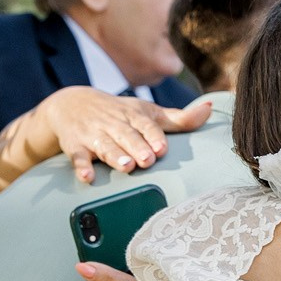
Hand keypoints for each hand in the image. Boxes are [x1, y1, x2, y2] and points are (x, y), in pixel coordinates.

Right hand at [32, 86, 169, 182]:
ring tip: (126, 166)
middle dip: (137, 147)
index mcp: (134, 116)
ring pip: (105, 145)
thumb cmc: (119, 112)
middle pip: (127, 136)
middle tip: (148, 160)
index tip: (162, 148)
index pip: (146, 125)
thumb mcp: (147, 112)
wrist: (70, 103)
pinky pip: (77, 156)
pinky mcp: (75, 145)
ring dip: (114, 155)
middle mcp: (114, 124)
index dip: (154, 136)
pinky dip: (81, 166)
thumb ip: (179, 118)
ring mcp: (94, 134)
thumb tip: (209, 108)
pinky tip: (87, 177)